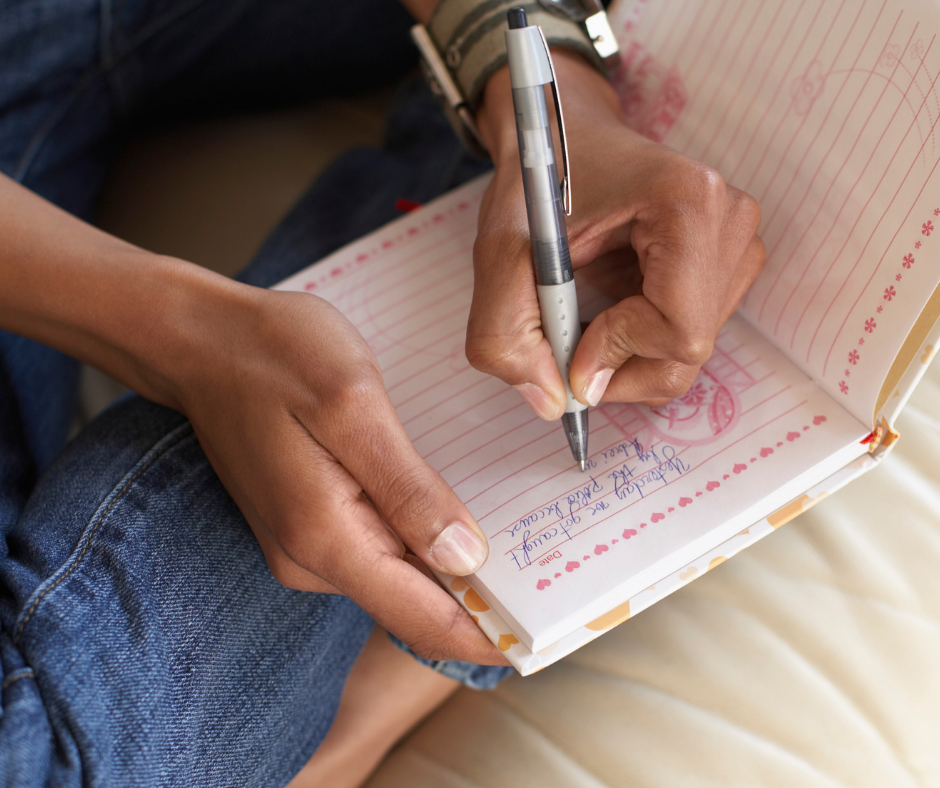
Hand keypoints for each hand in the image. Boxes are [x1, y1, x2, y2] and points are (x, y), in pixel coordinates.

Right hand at [170, 284, 505, 664]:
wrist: (199, 340)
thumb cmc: (276, 355)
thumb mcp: (353, 406)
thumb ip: (408, 488)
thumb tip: (464, 560)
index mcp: (327, 538)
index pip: (419, 620)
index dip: (483, 638)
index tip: (539, 640)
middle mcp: (312, 559)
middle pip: (412, 604)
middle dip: (478, 599)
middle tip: (547, 576)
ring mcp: (303, 545)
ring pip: (396, 576)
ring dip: (449, 566)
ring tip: (511, 538)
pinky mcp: (304, 523)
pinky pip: (374, 548)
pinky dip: (415, 538)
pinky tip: (444, 509)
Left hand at [467, 51, 763, 416]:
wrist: (563, 132)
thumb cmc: (536, 181)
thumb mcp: (499, 253)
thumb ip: (506, 336)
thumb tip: (555, 402)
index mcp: (687, 202)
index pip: (680, 330)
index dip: (619, 355)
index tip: (570, 347)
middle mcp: (730, 217)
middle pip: (691, 348)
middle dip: (624, 366)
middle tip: (573, 346)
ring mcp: (738, 235)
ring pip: (693, 347)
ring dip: (632, 352)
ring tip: (590, 311)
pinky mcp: (731, 253)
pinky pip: (694, 330)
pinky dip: (647, 338)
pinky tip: (616, 304)